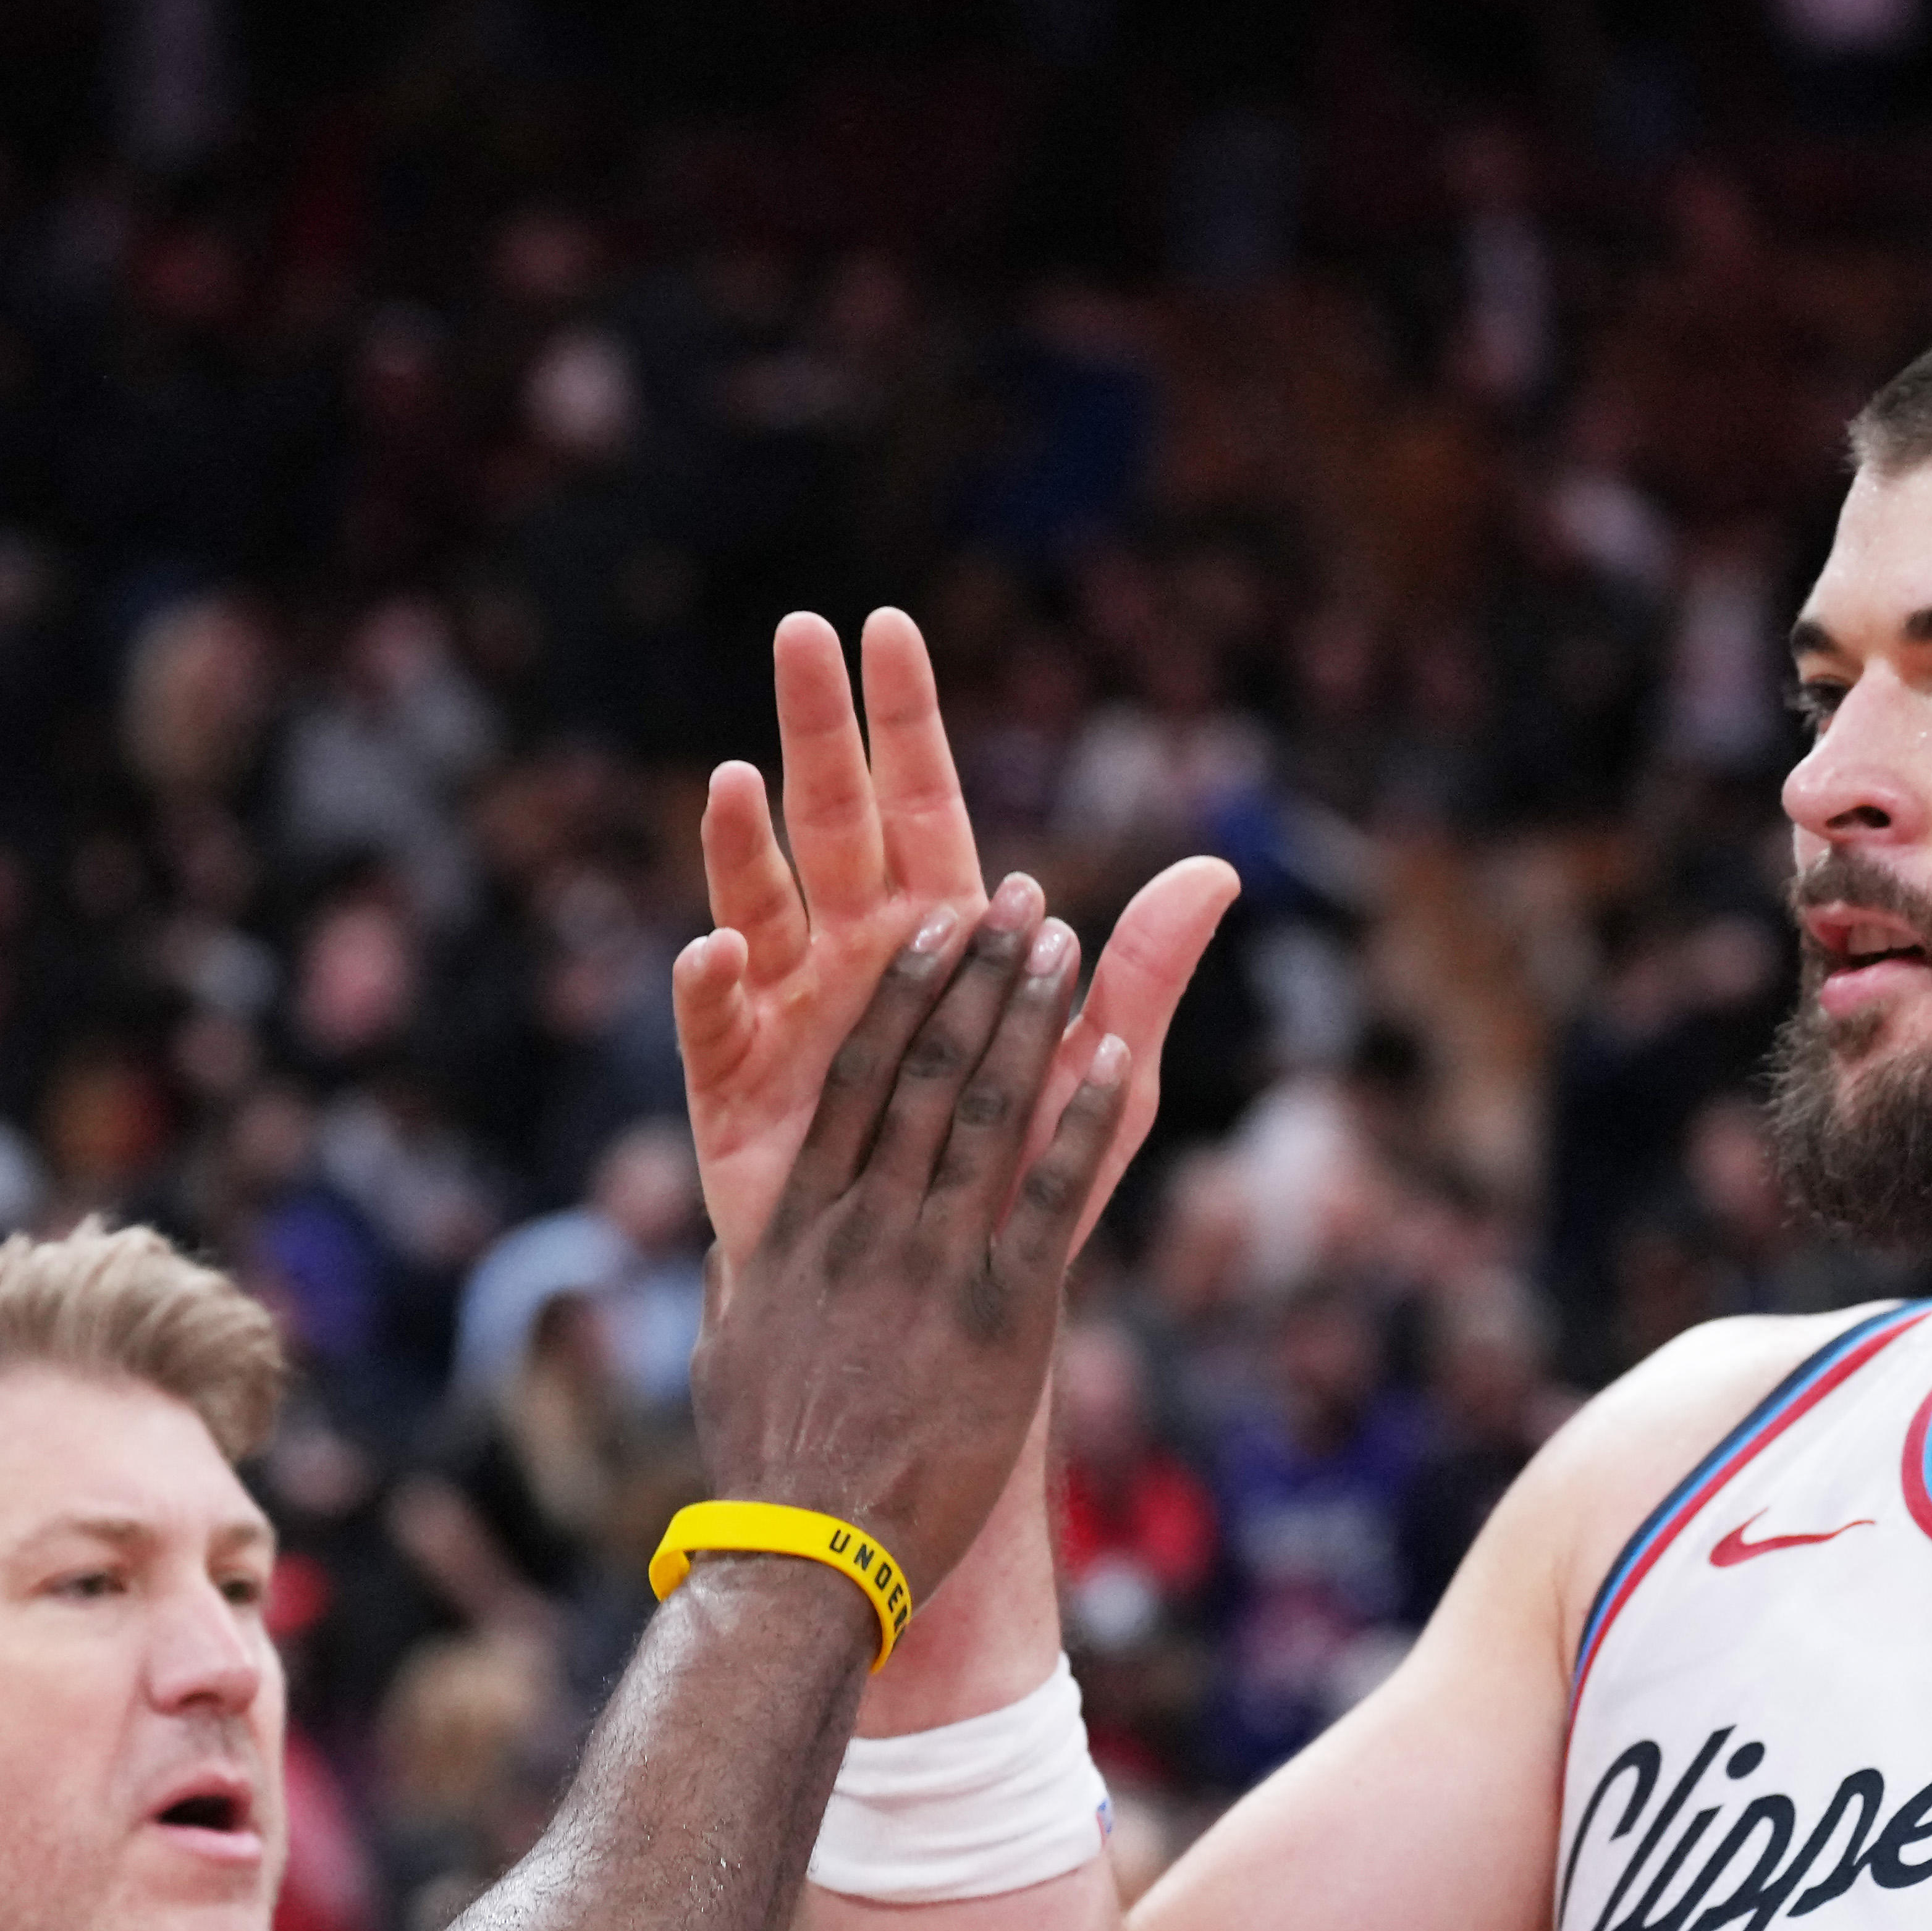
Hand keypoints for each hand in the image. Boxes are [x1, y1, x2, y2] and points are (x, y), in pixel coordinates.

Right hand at [676, 608, 1236, 1272]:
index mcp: (938, 932)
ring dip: (743, 846)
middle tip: (800, 633)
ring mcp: (790, 1016)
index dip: (903, 718)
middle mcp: (854, 955)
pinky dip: (710, 990)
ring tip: (737, 782)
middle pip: (831, 821)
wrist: (941, 1304)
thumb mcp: (1099, 1076)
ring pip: (759, 907)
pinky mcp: (737, 1096)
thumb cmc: (1018, 1178)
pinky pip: (715, 1032)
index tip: (887, 626)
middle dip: (815, 729)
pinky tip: (713, 949)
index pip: (919, 799)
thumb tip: (1221, 868)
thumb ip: (1143, 973)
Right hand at [689, 878, 1125, 1602]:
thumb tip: (733, 1254)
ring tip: (1061, 941)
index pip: (851, 1080)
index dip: (900, 997)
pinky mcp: (1001, 1318)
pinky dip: (1085, 1121)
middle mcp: (862, 1224)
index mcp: (795, 1226)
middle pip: (922, 1070)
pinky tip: (1117, 1055)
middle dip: (974, 976)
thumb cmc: (765, 1467)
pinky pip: (1051, 1198)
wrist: (809, 1557)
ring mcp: (932, 1265)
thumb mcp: (728, 1355)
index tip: (931, 929)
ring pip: (984, 1111)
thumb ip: (737, 1287)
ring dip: (1030, 1017)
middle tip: (1015, 900)